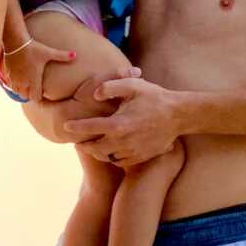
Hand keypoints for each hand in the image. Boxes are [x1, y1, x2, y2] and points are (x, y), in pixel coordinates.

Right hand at [3, 37, 76, 101]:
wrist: (16, 42)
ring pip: (18, 92)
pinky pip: (11, 86)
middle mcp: (23, 82)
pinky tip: (19, 78)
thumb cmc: (33, 48)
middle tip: (34, 88)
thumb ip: (62, 56)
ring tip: (27, 84)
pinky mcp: (8, 74)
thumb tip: (76, 55)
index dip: (39, 96)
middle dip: (30, 94)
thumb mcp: (48, 52)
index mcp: (33, 79)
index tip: (41, 91)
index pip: (35, 98)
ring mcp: (15, 79)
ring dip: (22, 91)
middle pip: (26, 97)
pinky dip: (15, 85)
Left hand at [64, 77, 180, 165]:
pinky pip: (120, 161)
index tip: (66, 127)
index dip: (75, 127)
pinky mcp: (140, 157)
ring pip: (107, 157)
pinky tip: (111, 149)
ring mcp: (132, 151)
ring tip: (93, 146)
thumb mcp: (133, 85)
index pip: (89, 128)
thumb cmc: (155, 97)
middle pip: (95, 149)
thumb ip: (110, 87)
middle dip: (84, 145)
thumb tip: (94, 95)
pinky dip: (112, 156)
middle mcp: (122, 141)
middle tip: (78, 142)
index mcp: (118, 124)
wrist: (179, 116)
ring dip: (98, 152)